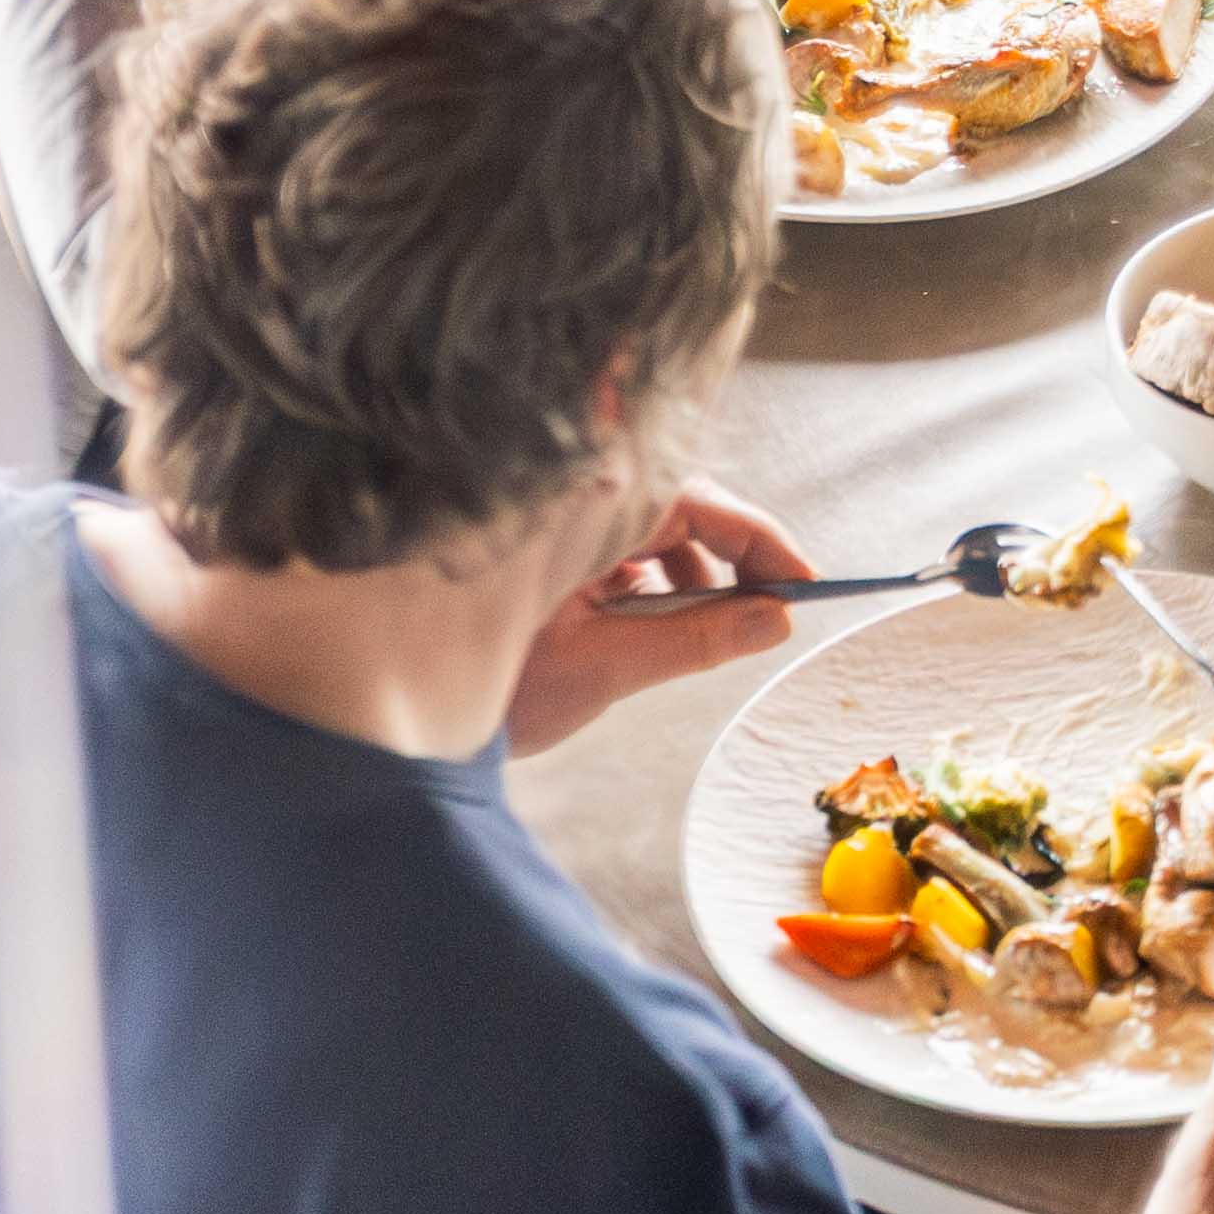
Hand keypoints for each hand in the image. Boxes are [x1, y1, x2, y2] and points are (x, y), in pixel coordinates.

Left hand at [510, 472, 812, 756]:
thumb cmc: (493, 684)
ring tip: (690, 634)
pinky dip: (651, 586)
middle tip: (765, 616)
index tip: (805, 589)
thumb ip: (698, 639)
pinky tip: (644, 627)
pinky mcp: (555, 550)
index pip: (705, 505)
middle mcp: (577, 501)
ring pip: (659, 533)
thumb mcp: (607, 666)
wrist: (409, 712)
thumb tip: (777, 619)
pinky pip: (625, 550)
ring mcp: (564, 523)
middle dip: (729, 564)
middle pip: (686, 511)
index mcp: (588, 510)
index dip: (764, 545)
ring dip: (690, 579)